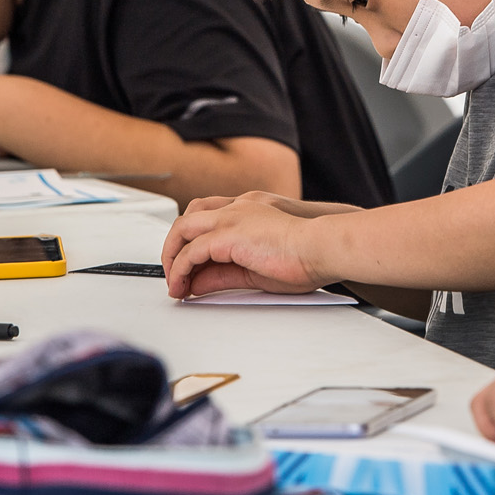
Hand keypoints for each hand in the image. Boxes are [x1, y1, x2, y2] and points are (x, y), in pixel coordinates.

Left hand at [161, 192, 328, 296]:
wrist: (322, 247)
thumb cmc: (304, 256)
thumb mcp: (255, 269)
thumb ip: (224, 274)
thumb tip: (200, 283)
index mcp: (246, 211)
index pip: (205, 222)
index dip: (191, 246)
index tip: (189, 271)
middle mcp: (235, 210)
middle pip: (188, 220)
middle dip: (174, 248)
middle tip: (174, 275)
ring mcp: (230, 218)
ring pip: (182, 230)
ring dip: (172, 257)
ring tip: (173, 283)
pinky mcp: (227, 234)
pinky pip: (190, 251)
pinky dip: (180, 269)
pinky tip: (181, 285)